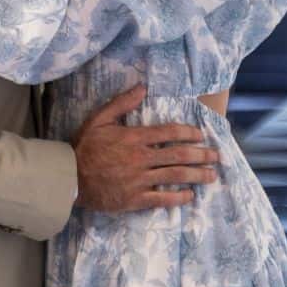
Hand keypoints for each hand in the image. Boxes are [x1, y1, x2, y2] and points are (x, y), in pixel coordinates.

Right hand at [70, 84, 218, 213]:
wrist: (70, 177)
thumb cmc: (84, 146)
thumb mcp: (99, 119)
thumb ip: (122, 103)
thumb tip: (142, 87)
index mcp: (134, 138)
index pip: (169, 133)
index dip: (189, 133)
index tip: (201, 135)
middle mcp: (141, 158)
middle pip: (178, 155)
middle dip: (201, 155)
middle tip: (216, 156)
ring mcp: (140, 180)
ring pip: (175, 176)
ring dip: (197, 175)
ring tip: (212, 175)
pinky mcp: (136, 199)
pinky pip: (162, 199)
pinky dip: (178, 197)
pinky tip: (190, 195)